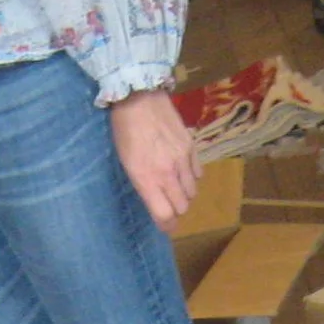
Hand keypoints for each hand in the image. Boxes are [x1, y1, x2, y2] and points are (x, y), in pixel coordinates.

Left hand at [110, 88, 201, 230]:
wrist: (139, 96)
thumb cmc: (124, 130)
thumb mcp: (126, 162)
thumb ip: (143, 184)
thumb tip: (157, 202)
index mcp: (147, 179)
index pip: (165, 215)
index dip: (167, 225)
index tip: (166, 226)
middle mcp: (168, 173)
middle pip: (182, 207)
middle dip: (176, 209)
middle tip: (168, 202)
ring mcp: (182, 160)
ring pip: (192, 192)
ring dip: (185, 193)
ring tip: (175, 183)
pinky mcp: (192, 147)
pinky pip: (198, 173)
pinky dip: (192, 177)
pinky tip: (183, 169)